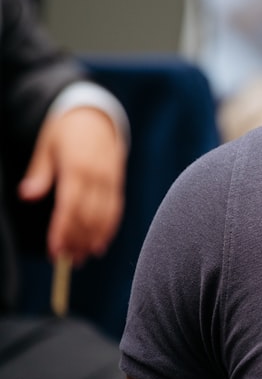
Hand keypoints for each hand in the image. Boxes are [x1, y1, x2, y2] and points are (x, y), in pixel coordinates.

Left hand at [19, 107, 125, 263]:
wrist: (96, 116)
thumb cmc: (64, 132)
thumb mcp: (46, 146)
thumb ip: (40, 173)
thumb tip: (27, 195)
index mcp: (78, 167)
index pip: (71, 205)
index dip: (63, 229)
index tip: (55, 250)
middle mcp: (98, 175)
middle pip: (89, 215)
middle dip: (78, 240)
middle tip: (66, 262)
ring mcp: (111, 179)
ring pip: (105, 215)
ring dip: (94, 238)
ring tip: (82, 258)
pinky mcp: (118, 182)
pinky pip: (116, 208)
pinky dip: (109, 228)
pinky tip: (100, 243)